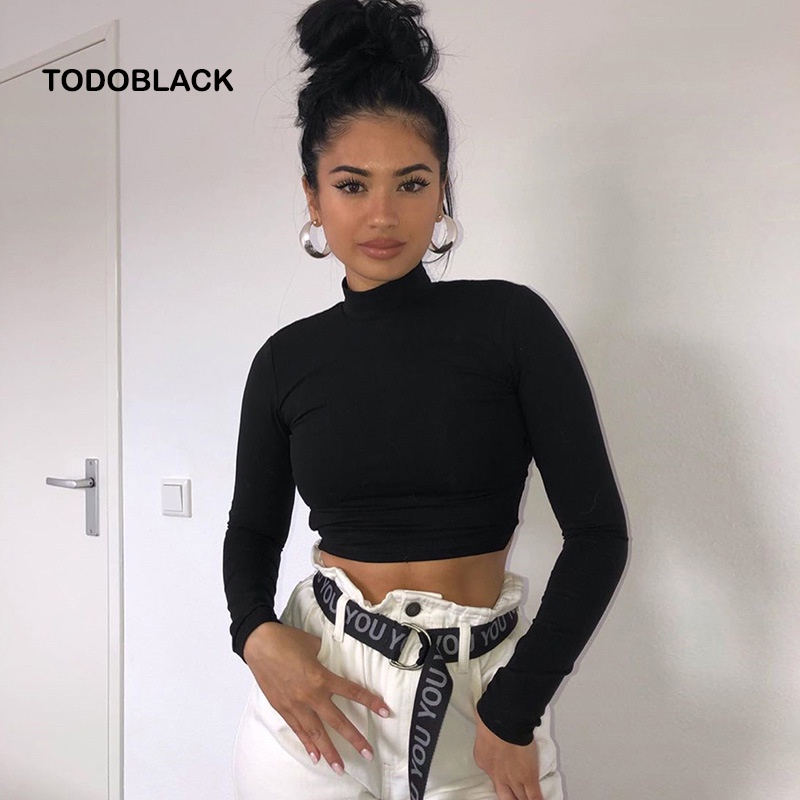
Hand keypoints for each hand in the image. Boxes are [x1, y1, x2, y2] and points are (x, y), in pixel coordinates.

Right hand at [243, 622, 390, 774]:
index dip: (370, 702)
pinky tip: (315, 756)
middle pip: (337, 721)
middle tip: (368, 753)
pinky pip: (298, 730)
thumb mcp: (313, 644)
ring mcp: (296, 705)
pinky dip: (307, 744)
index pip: (352, 692)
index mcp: (321, 677)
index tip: (385, 712)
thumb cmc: (286, 640)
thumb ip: (326, 656)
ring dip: (329, 752)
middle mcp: (310, 696)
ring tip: (340, 767)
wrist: (259, 644)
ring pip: (316, 733)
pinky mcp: (283, 708)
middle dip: (354, 739)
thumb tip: (333, 659)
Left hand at [473, 709, 542, 799]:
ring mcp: (513, 778)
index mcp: (484, 760)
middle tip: (515, 797)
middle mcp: (497, 774)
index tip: (504, 781)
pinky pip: (534, 796)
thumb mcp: (483, 728)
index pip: (492, 776)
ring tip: (527, 798)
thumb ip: (488, 735)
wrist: (503, 722)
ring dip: (523, 799)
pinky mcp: (528, 778)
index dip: (500, 780)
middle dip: (510, 798)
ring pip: (519, 798)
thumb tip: (490, 729)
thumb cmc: (492, 718)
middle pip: (504, 795)